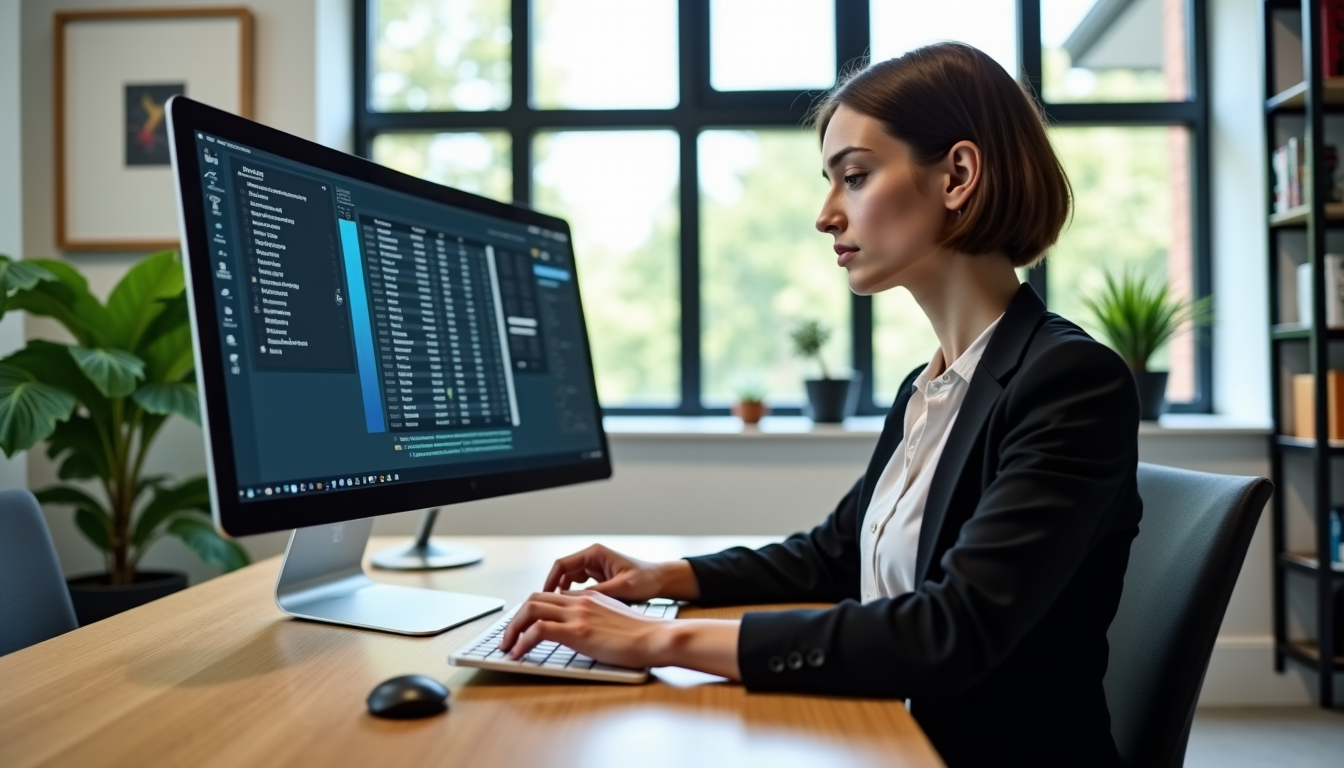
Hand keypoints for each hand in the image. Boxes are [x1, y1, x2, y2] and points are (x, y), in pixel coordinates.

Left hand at [498, 590, 670, 668]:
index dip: (532, 610)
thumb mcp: (614, 618)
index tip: (523, 626)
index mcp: (589, 597)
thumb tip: (583, 630)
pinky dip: (522, 641)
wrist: (655, 636)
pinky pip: (537, 630)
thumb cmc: (642, 634)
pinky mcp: (577, 631)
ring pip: (530, 609)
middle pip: (534, 599)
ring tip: (507, 646)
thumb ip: (596, 618)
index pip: (551, 596)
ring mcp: (577, 614)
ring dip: (512, 628)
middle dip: (515, 618)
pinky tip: (518, 654)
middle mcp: (580, 601)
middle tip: (508, 637)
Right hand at [542, 544, 699, 601]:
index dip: (550, 582)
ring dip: (563, 596)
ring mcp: (595, 568)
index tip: (544, 599)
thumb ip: (596, 593)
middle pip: (562, 573)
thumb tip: (572, 601)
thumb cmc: (646, 580)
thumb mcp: (621, 588)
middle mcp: (592, 558)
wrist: (662, 581)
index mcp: (595, 554)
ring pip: (569, 581)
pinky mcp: (599, 579)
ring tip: (559, 613)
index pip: (561, 565)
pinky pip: (579, 587)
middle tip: (547, 610)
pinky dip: (574, 598)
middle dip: (553, 590)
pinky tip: (575, 612)